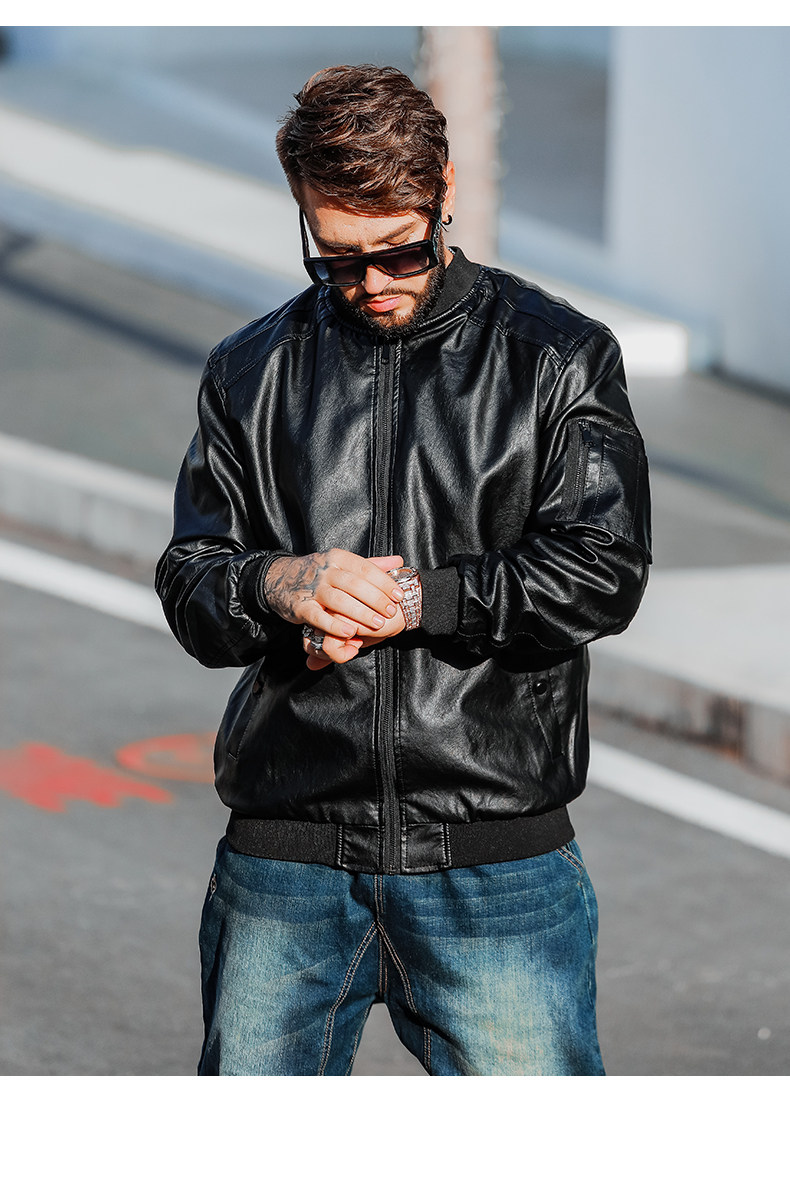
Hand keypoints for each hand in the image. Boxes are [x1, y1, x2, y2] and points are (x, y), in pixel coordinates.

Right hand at [264, 550, 404, 662]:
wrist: (278, 579)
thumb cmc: (318, 573)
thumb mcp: (342, 564)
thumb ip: (370, 564)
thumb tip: (399, 561)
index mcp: (338, 558)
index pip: (365, 568)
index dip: (384, 582)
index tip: (399, 595)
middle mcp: (325, 570)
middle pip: (355, 585)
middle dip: (376, 599)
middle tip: (391, 612)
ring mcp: (312, 588)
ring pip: (339, 601)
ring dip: (361, 613)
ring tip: (378, 624)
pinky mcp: (300, 606)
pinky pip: (319, 617)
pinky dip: (335, 625)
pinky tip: (351, 633)